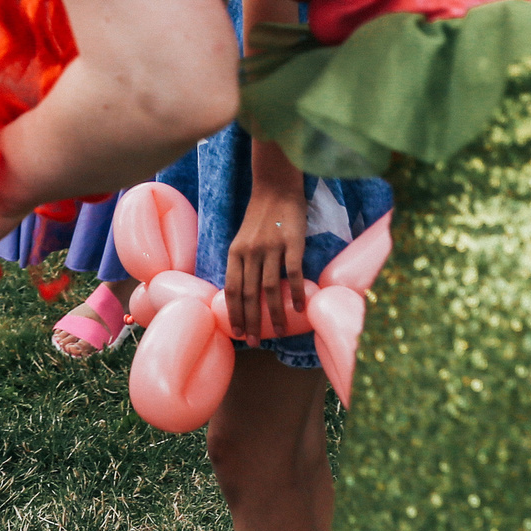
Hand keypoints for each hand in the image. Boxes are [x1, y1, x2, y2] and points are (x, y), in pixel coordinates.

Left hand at [226, 182, 309, 340]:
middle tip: (254, 342)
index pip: (231, 288)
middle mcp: (250, 251)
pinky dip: (297, 292)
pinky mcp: (292, 243)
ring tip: (279, 331)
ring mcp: (271, 247)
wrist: (276, 188)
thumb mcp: (243, 239)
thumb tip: (245, 294)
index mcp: (235, 252)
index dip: (233, 312)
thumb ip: (243, 263)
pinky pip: (294, 273)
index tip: (237, 332)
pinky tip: (300, 309)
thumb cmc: (260, 217)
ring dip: (274, 313)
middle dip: (251, 320)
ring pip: (270, 287)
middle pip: (248, 293)